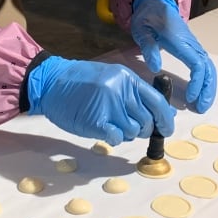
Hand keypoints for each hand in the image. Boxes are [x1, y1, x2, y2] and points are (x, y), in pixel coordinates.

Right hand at [25, 56, 175, 145]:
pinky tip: (105, 130)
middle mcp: (121, 91)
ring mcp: (108, 106)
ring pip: (133, 131)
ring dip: (126, 133)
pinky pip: (117, 138)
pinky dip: (114, 138)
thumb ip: (138, 95)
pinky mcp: (96, 122)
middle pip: (147, 121)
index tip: (166, 130)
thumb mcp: (114, 79)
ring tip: (112, 125)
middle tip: (127, 126)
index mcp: (128, 79)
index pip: (157, 102)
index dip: (165, 119)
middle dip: (143, 129)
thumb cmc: (82, 82)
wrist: (50, 82)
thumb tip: (167, 113)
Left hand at [131, 0, 216, 112]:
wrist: (156, 2)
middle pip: (208, 68)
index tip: (189, 98)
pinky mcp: (192, 48)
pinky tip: (200, 92)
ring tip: (203, 105)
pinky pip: (204, 65)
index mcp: (180, 41)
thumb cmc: (148, 16)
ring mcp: (194, 46)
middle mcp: (191, 44)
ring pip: (209, 67)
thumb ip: (148, 47)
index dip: (196, 82)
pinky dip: (205, 80)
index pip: (196, 64)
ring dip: (209, 87)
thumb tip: (155, 68)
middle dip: (207, 89)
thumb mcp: (141, 30)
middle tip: (202, 108)